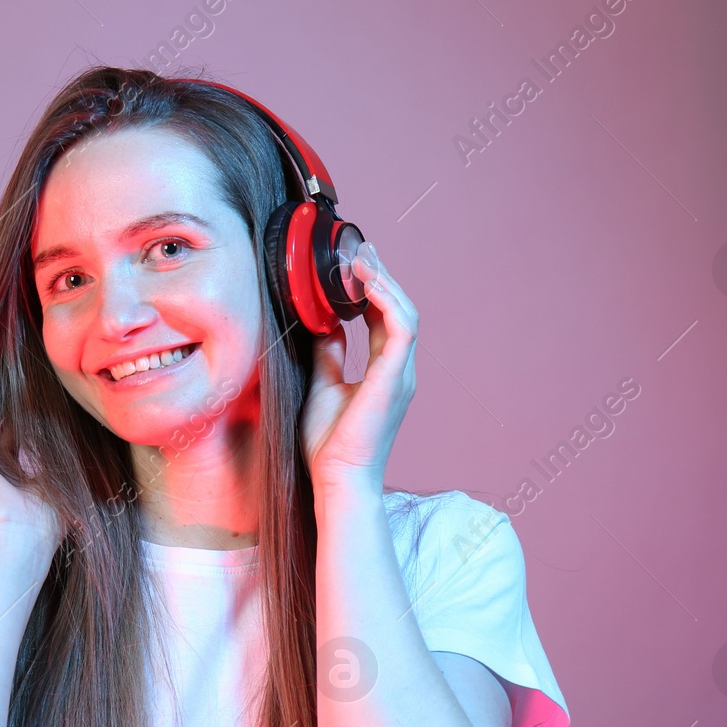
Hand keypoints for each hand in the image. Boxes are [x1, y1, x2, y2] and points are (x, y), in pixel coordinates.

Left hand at [299, 242, 418, 489]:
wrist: (335, 478)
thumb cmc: (329, 444)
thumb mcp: (323, 385)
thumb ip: (330, 355)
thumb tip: (327, 326)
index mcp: (384, 372)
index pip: (383, 319)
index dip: (370, 289)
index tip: (350, 263)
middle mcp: (398, 369)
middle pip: (396, 309)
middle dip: (379, 276)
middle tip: (358, 248)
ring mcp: (401, 374)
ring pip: (404, 313)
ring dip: (383, 282)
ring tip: (361, 258)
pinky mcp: (395, 378)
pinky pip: (401, 328)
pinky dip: (387, 301)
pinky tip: (367, 282)